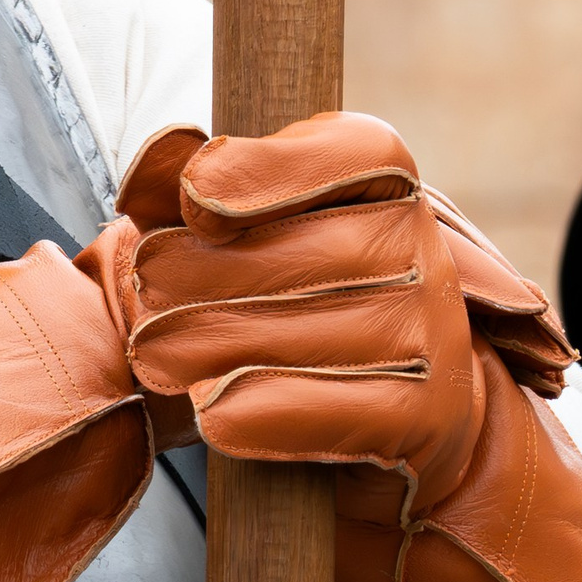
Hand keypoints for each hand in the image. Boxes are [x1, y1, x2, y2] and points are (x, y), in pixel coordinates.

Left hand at [103, 112, 581, 581]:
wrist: (396, 431)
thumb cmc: (302, 314)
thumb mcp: (258, 242)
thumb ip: (205, 195)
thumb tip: (161, 163)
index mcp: (387, 190)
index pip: (359, 151)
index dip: (273, 169)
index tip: (194, 198)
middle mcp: (425, 253)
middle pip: (306, 250)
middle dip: (206, 273)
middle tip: (145, 291)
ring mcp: (435, 335)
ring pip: (310, 331)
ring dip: (216, 345)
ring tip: (157, 357)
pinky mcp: (431, 416)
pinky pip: (339, 410)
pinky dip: (267, 413)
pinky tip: (215, 415)